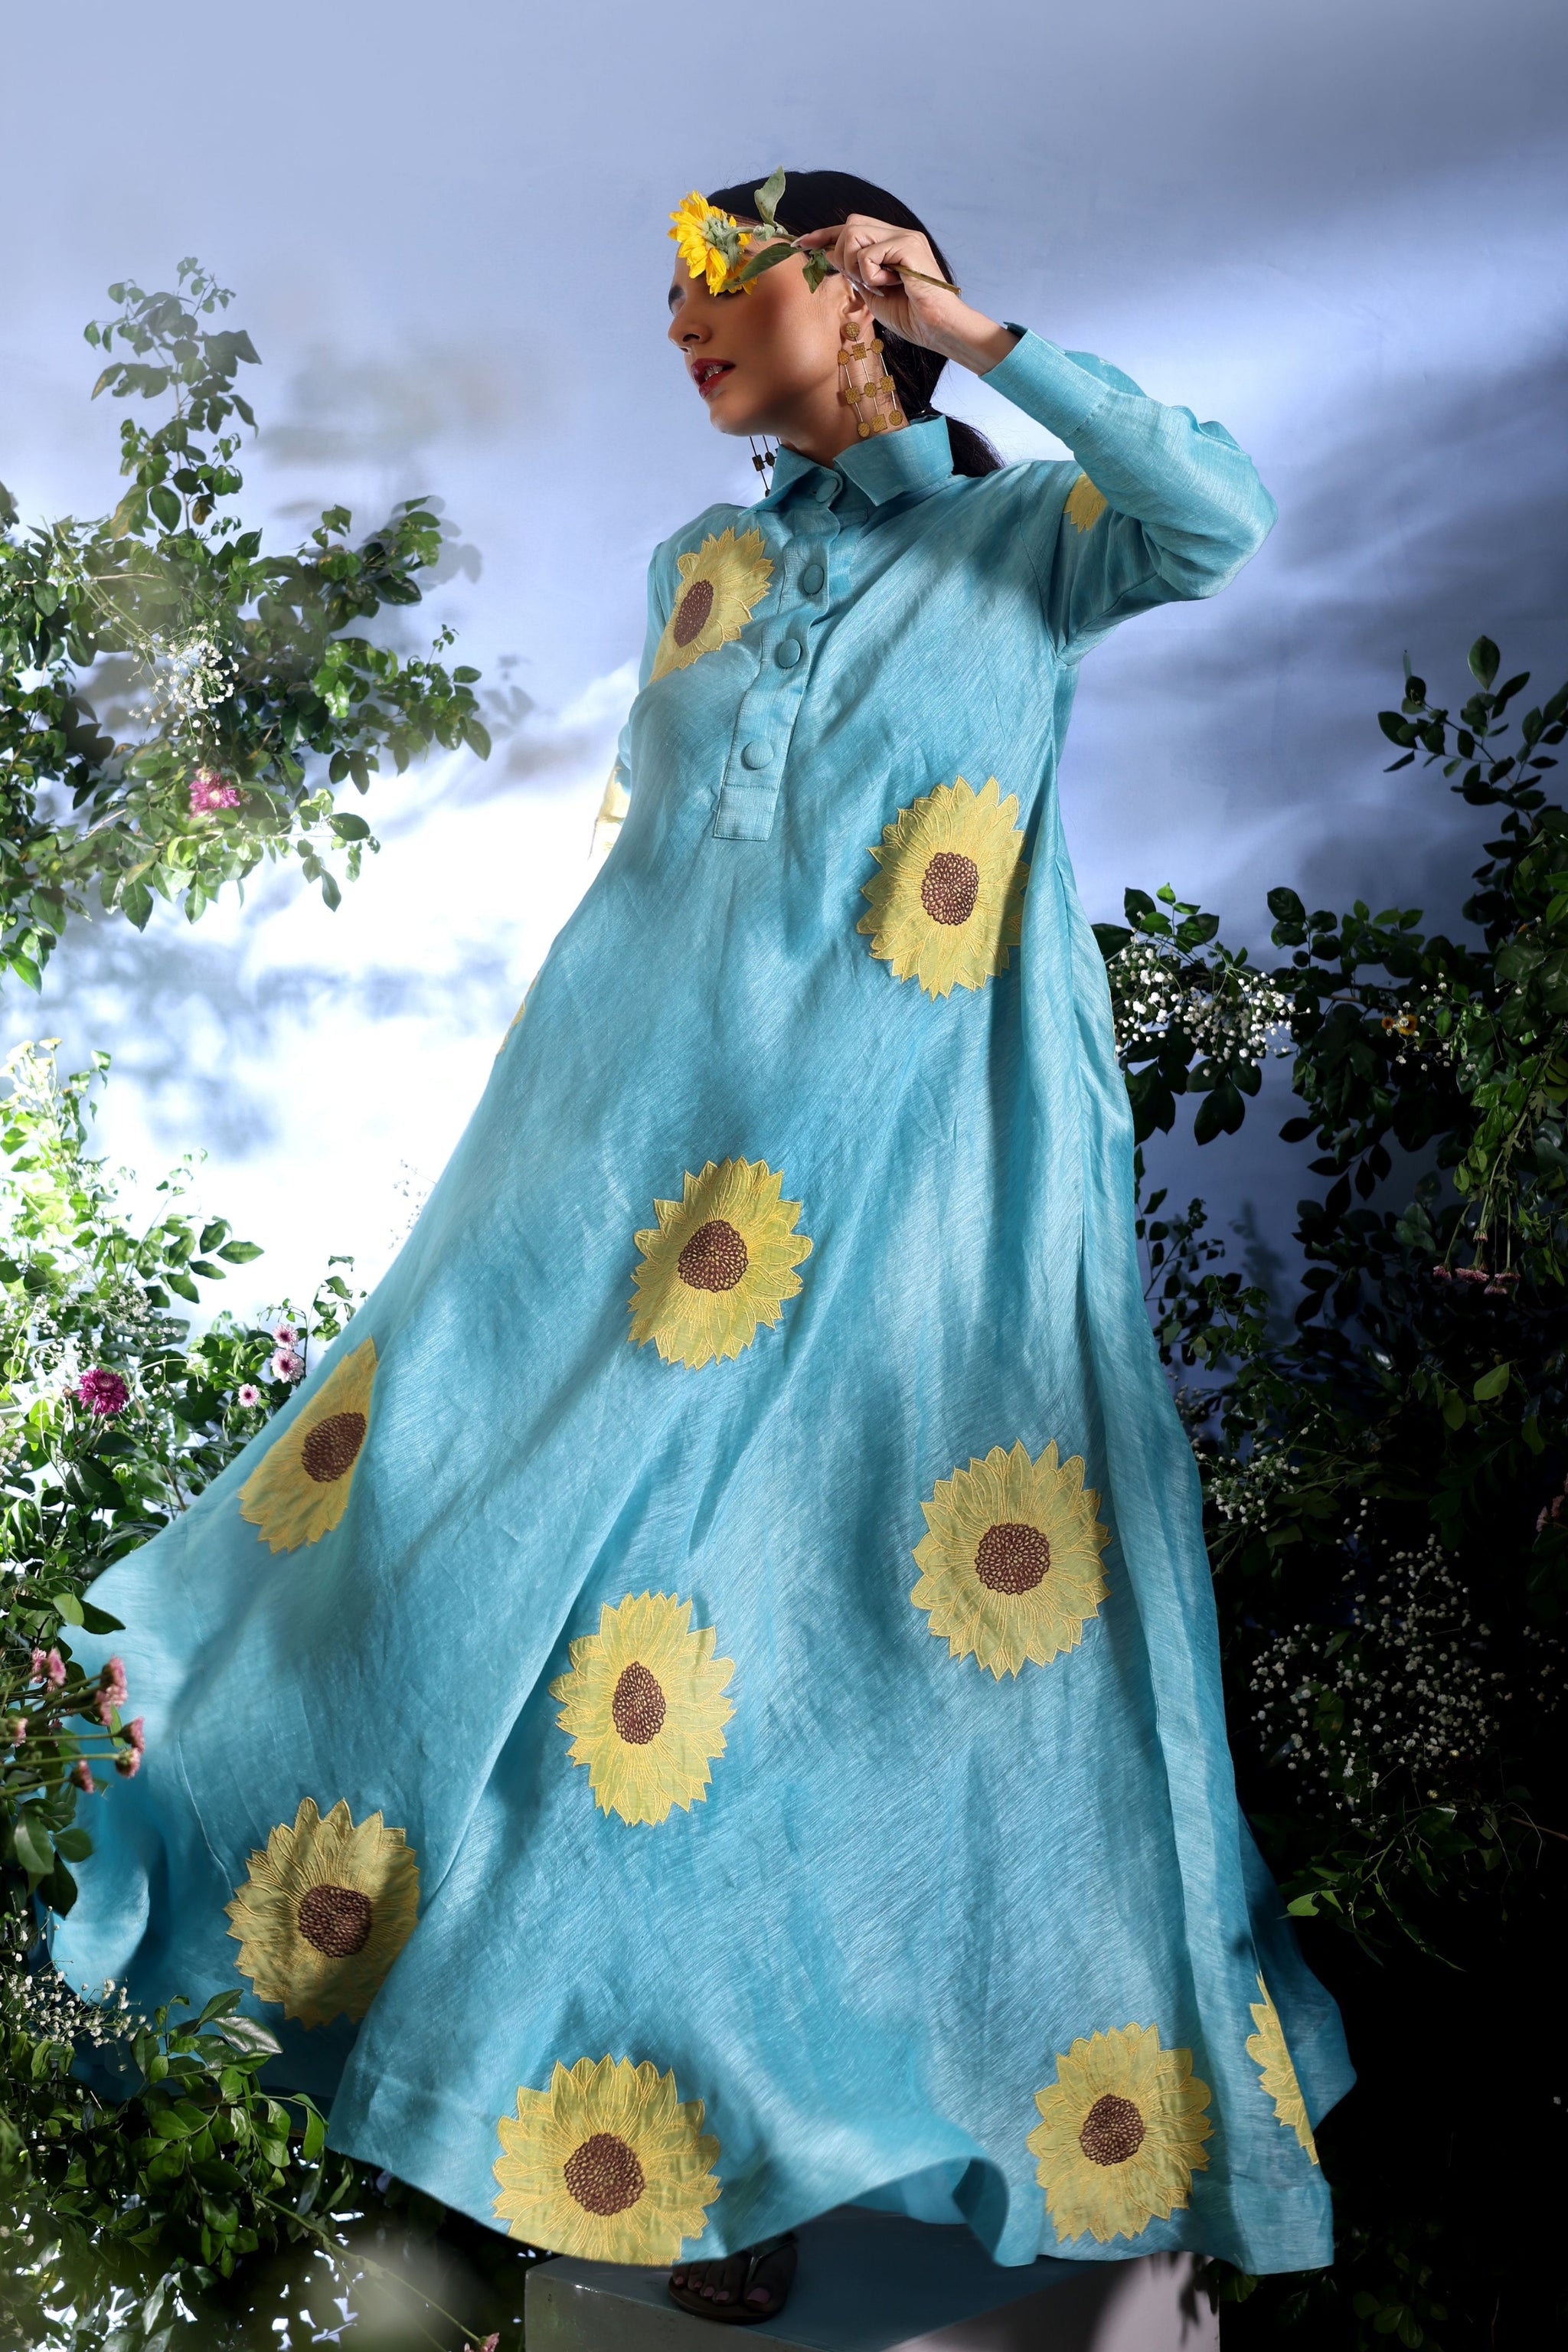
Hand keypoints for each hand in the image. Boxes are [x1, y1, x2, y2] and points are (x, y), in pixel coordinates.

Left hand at [794, 216, 1017, 374]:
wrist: (937, 329)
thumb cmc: (910, 317)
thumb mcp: (872, 293)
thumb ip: (854, 271)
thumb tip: (829, 253)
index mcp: (890, 243)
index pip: (851, 228)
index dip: (824, 234)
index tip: (801, 243)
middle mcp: (898, 233)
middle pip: (850, 224)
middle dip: (843, 255)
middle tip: (863, 282)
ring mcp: (905, 236)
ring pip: (854, 233)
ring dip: (856, 266)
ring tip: (879, 286)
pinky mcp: (908, 244)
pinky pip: (868, 254)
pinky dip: (871, 276)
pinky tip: (891, 286)